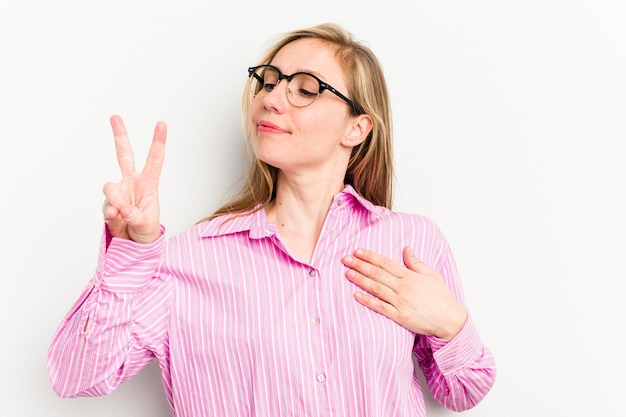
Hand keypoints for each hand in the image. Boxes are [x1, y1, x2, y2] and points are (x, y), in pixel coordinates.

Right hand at [102, 115, 166, 243]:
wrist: (133, 244)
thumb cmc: (145, 230)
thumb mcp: (146, 224)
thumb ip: (134, 216)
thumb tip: (120, 209)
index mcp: (148, 184)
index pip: (154, 160)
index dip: (158, 143)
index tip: (161, 124)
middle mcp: (131, 183)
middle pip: (124, 155)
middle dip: (120, 136)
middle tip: (115, 117)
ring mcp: (118, 192)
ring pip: (109, 187)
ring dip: (115, 201)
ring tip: (122, 214)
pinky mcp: (107, 204)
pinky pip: (106, 206)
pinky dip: (111, 214)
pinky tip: (117, 219)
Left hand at [342, 247, 467, 339]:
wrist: (449, 319)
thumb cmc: (441, 297)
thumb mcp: (431, 274)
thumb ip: (416, 262)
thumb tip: (406, 248)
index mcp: (410, 276)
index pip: (386, 263)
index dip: (370, 256)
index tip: (358, 252)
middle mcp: (403, 287)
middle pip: (377, 273)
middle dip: (360, 265)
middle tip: (346, 259)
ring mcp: (400, 302)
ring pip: (376, 288)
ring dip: (360, 280)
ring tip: (348, 273)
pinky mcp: (399, 316)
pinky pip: (380, 307)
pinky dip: (367, 300)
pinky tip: (356, 295)